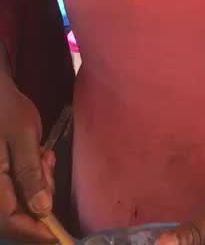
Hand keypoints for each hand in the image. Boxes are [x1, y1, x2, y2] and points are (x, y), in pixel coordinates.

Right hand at [0, 61, 55, 241]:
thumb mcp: (23, 135)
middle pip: (15, 218)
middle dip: (40, 201)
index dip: (37, 234)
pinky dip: (31, 182)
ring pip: (17, 207)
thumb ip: (30, 173)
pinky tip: (37, 158)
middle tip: (47, 164)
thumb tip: (43, 209)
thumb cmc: (6, 109)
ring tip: (42, 156)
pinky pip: (15, 194)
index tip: (62, 237)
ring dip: (37, 188)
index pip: (12, 223)